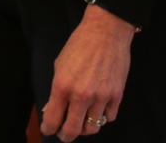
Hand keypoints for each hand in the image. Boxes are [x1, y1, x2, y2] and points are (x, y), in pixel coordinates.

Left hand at [40, 3, 134, 140]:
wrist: (105, 33)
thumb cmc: (79, 45)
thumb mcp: (59, 65)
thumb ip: (57, 89)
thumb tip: (54, 108)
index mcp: (62, 86)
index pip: (53, 119)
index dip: (49, 129)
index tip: (48, 130)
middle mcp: (81, 95)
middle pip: (73, 131)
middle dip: (65, 136)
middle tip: (63, 134)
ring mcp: (101, 97)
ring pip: (92, 128)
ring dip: (84, 128)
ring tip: (80, 122)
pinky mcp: (117, 96)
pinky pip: (109, 117)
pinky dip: (101, 118)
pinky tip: (96, 111)